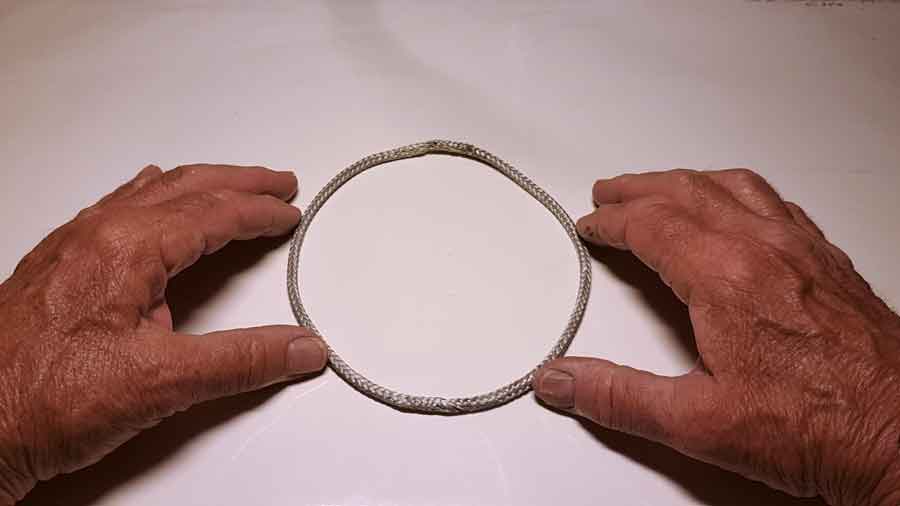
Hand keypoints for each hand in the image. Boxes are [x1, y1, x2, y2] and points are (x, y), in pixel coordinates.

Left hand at [0, 165, 327, 502]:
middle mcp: (97, 234)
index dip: (259, 212)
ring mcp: (72, 246)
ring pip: (151, 193)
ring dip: (201, 187)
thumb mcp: (163, 382)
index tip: (288, 212)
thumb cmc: (43, 399)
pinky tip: (155, 205)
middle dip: (240, 182)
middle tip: (277, 182)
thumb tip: (298, 347)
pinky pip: (118, 209)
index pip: (214, 215)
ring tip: (231, 187)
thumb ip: (241, 361)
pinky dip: (156, 199)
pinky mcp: (57, 265)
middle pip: (186, 188)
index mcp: (127, 247)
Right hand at [533, 169, 899, 505]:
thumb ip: (620, 397)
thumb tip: (562, 380)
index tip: (590, 225)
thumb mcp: (698, 423)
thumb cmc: (820, 428)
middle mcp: (766, 249)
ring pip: (733, 186)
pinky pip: (775, 202)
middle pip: (687, 192)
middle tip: (610, 193)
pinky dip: (737, 192)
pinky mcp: (830, 261)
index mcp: (726, 277)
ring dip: (686, 182)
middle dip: (639, 189)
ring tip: (661, 187)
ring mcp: (803, 249)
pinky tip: (736, 207)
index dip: (611, 222)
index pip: (651, 226)